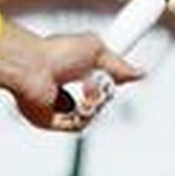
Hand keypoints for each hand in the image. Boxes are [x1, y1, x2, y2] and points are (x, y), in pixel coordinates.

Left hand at [0, 20, 142, 131]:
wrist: (34, 65)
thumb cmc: (56, 52)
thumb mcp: (95, 49)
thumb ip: (119, 63)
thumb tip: (140, 73)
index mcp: (68, 71)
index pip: (94, 84)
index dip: (106, 84)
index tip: (116, 79)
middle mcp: (61, 88)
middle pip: (95, 102)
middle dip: (103, 93)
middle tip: (100, 82)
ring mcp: (55, 105)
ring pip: (88, 115)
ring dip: (93, 103)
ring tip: (86, 89)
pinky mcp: (50, 120)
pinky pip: (77, 126)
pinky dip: (83, 116)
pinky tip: (79, 103)